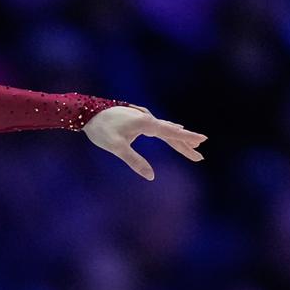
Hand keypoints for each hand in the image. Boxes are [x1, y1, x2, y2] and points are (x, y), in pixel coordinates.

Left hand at [84, 104, 205, 178]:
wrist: (87, 113)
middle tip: (200, 155)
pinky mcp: (137, 118)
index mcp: (145, 123)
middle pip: (171, 133)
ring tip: (193, 145)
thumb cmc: (101, 130)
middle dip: (185, 144)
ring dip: (177, 138)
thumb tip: (151, 176)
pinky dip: (167, 132)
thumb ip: (134, 162)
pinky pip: (158, 126)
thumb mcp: (117, 148)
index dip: (186, 138)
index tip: (202, 140)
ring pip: (165, 130)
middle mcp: (147, 118)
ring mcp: (142, 117)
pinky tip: (172, 130)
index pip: (170, 133)